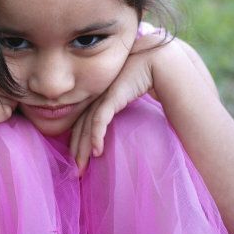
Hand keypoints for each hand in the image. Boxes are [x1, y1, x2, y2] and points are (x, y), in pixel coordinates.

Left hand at [69, 32, 165, 175]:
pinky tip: (97, 151)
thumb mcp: (129, 97)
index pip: (84, 122)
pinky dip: (96, 135)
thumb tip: (122, 132)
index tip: (78, 162)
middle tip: (76, 172)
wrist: (157, 61)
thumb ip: (120, 109)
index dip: (79, 142)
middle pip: (81, 126)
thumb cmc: (147, 78)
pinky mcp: (112, 96)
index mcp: (100, 96)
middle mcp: (98, 96)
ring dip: (84, 147)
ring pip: (87, 125)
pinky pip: (100, 119)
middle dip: (77, 150)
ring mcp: (103, 95)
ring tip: (82, 166)